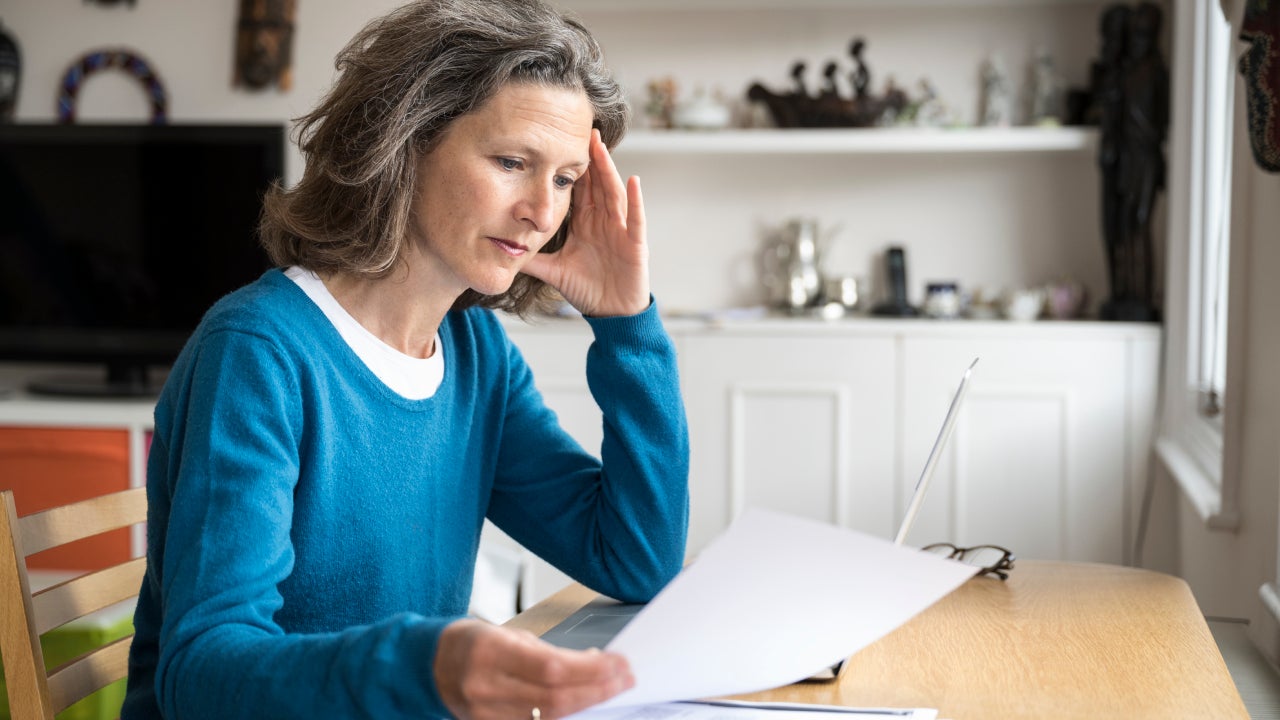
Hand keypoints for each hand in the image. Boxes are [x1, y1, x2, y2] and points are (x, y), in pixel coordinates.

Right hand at [434, 618, 634, 719]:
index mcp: (490, 653)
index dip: (590, 670)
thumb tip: (590, 663)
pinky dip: (563, 715)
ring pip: (549, 716)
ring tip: (612, 690)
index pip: (551, 668)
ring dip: (586, 703)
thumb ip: (546, 651)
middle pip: (555, 697)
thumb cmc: (469, 642)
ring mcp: (486, 714)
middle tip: (625, 678)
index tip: (618, 663)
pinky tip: (583, 704)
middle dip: (597, 688)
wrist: (429, 667)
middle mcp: (486, 687)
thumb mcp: (505, 633)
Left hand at [522, 128, 649, 317]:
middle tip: (583, 129)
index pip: (578, 190)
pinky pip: (636, 218)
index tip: (558, 143)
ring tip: (601, 146)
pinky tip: (633, 180)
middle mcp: (604, 222)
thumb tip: (500, 250)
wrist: (611, 314)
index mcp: (585, 224)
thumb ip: (530, 259)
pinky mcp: (635, 244)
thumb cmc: (587, 290)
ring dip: (608, 170)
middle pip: (596, 183)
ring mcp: (620, 230)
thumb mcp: (552, 271)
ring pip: (613, 193)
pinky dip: (635, 200)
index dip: (570, 168)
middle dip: (590, 158)